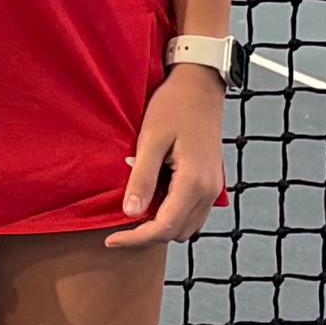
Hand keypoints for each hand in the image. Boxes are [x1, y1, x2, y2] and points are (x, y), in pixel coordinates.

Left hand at [110, 62, 230, 247]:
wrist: (200, 85)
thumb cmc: (174, 105)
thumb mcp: (150, 139)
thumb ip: (142, 178)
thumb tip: (131, 213)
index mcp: (194, 182)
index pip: (163, 227)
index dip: (135, 239)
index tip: (111, 239)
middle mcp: (209, 190)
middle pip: (176, 234)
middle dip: (147, 236)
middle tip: (119, 228)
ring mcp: (213, 187)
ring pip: (187, 228)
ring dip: (161, 227)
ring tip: (136, 212)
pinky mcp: (211, 182)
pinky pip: (193, 214)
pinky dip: (173, 216)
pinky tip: (154, 200)